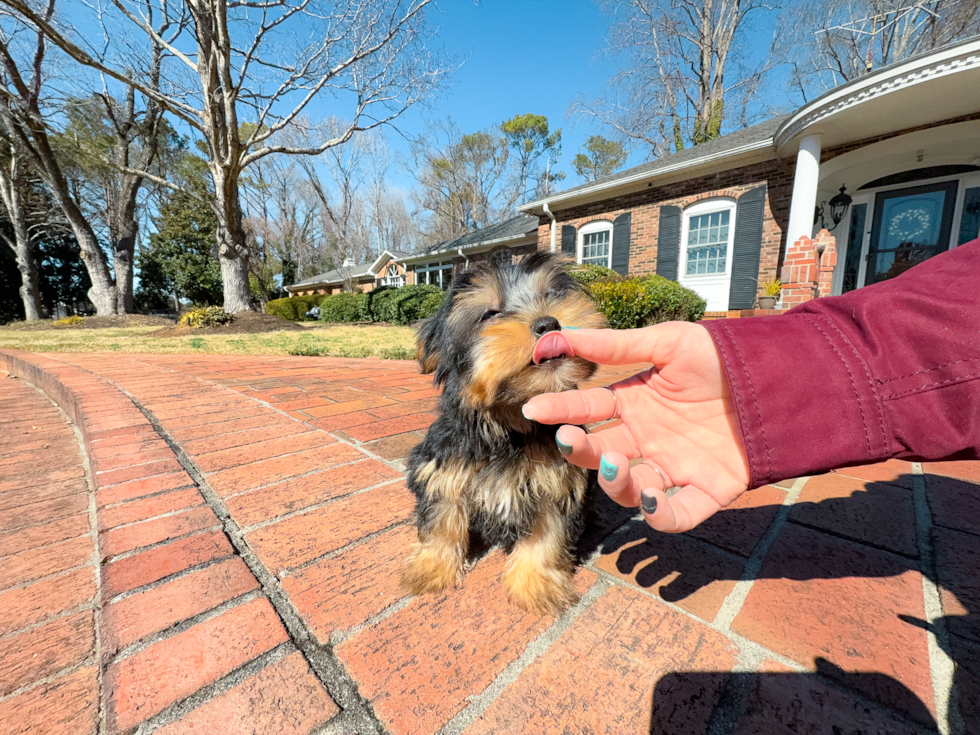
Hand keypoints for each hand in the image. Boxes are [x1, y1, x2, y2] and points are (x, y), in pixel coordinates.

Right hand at [522, 322, 750, 532]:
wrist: (780, 379)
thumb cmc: (721, 357)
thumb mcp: (665, 341)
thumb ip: (610, 344)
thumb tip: (551, 338)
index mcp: (634, 404)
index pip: (587, 410)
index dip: (560, 410)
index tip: (535, 409)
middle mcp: (647, 439)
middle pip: (599, 452)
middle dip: (580, 450)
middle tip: (572, 440)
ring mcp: (673, 467)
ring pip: (629, 487)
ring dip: (615, 480)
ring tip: (615, 462)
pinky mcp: (703, 492)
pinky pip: (674, 514)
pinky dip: (657, 513)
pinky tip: (650, 494)